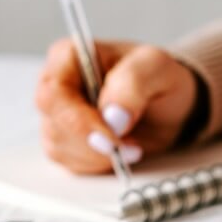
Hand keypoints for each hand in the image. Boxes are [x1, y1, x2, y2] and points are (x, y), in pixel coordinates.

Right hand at [35, 39, 196, 173]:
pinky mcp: (66, 143)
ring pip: (59, 148)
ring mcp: (58, 117)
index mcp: (68, 57)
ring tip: (132, 144)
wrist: (167, 103)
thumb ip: (134, 83)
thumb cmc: (157, 77)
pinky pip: (70, 163)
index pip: (53, 93)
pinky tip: (121, 152)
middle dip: (93, 144)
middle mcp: (56, 86)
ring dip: (98, 156)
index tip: (112, 137)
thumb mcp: (156, 67)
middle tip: (130, 146)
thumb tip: (112, 116)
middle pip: (54, 125)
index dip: (79, 121)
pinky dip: (98, 164)